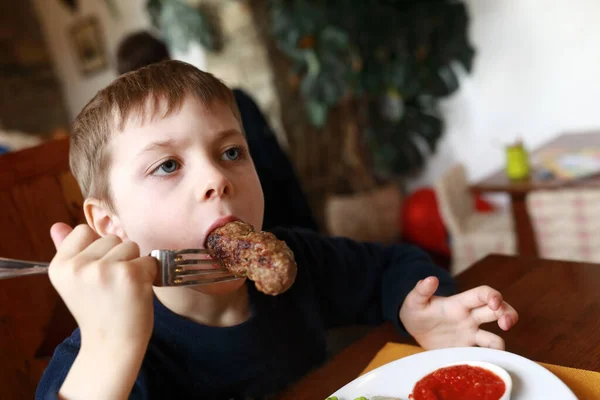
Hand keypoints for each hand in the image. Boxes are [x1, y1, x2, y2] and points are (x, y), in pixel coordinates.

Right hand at [48, 223, 157, 350]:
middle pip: (111, 237)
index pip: (83, 230)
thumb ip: (67, 250)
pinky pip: (148, 259)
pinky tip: (137, 292)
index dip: (98, 248)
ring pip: (131, 245)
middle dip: (118, 256)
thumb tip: (57, 225)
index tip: (97, 272)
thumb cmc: (97, 311)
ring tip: (124, 288)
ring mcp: (104, 270)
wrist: (112, 344)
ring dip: (134, 263)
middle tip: (112, 285)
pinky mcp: (130, 275)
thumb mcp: (74, 281)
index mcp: (60, 266)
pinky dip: (149, 273)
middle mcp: (78, 267)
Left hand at [399, 276, 518, 349]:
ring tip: (499, 349)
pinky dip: (488, 359)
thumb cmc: (416, 310)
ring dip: (502, 342)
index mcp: (459, 303)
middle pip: (498, 312)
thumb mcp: (414, 300)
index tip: (495, 303)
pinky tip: (488, 364)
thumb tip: (430, 279)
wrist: (413, 330)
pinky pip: (482, 355)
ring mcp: (470, 335)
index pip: (482, 294)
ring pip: (495, 337)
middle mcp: (470, 318)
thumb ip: (421, 290)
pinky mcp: (466, 350)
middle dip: (508, 314)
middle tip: (506, 324)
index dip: (493, 296)